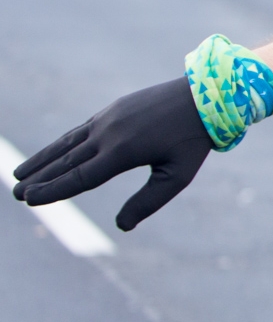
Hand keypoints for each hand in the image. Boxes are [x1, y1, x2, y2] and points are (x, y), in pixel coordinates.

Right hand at [11, 79, 211, 231]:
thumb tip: (122, 226)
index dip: (53, 190)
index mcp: (123, 152)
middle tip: (15, 194)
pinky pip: (81, 130)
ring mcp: (109, 118)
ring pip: (68, 143)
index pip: (79, 177)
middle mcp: (109, 133)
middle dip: (39, 179)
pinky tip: (53, 152)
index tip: (29, 200)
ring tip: (19, 174)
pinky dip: (62, 143)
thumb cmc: (193, 140)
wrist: (206, 96)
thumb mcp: (177, 176)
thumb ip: (148, 201)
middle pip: (66, 162)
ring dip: (43, 159)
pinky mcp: (113, 109)